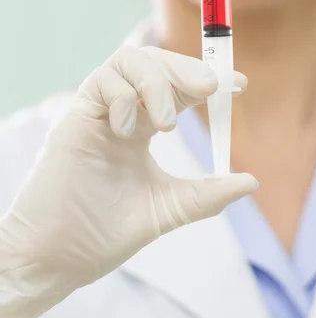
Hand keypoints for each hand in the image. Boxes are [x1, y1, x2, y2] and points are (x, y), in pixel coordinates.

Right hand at [0, 45, 256, 317]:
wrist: (61, 256)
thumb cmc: (106, 231)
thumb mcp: (170, 207)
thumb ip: (208, 193)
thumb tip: (251, 181)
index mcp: (144, 126)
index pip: (177, 86)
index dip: (207, 79)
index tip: (239, 85)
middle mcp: (123, 112)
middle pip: (155, 62)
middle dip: (186, 67)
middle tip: (210, 87)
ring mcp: (99, 111)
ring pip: (128, 61)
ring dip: (155, 82)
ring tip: (167, 124)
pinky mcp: (76, 117)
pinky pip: (101, 81)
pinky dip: (122, 98)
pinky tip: (128, 133)